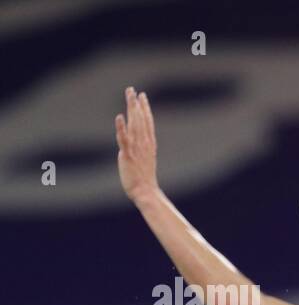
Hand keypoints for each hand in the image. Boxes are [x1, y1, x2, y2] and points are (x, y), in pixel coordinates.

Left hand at [115, 86, 158, 203]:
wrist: (145, 191)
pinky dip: (122, 128)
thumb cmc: (144, 179)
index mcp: (149, 144)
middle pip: (141, 119)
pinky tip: (119, 117)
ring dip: (131, 109)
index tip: (142, 96)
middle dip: (136, 104)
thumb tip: (139, 143)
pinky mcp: (128, 155)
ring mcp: (136, 148)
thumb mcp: (146, 160)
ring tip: (129, 96)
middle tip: (132, 90)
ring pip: (134, 124)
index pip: (148, 122)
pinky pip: (124, 139)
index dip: (145, 108)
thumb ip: (142, 149)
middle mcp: (144, 143)